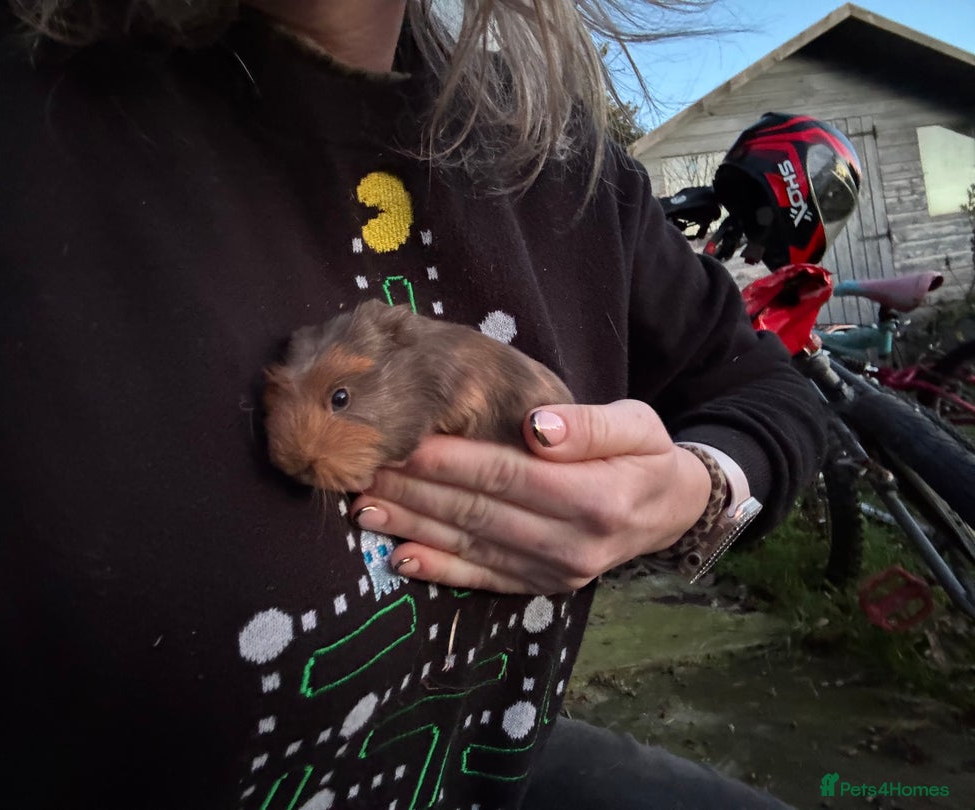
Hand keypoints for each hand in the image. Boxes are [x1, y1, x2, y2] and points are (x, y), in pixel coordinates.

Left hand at [349, 400, 712, 593]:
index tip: (402, 442)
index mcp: (596, 498)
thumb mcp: (636, 424)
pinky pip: (484, 579)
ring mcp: (557, 572)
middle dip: (415, 490)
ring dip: (413, 528)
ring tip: (364, 507)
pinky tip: (399, 558)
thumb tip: (536, 425)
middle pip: (479, 512)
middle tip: (362, 470)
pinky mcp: (542, 588)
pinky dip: (439, 569)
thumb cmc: (645, 456)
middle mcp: (574, 544)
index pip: (508, 475)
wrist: (669, 513)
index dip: (451, 460)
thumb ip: (588, 425)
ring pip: (472, 546)